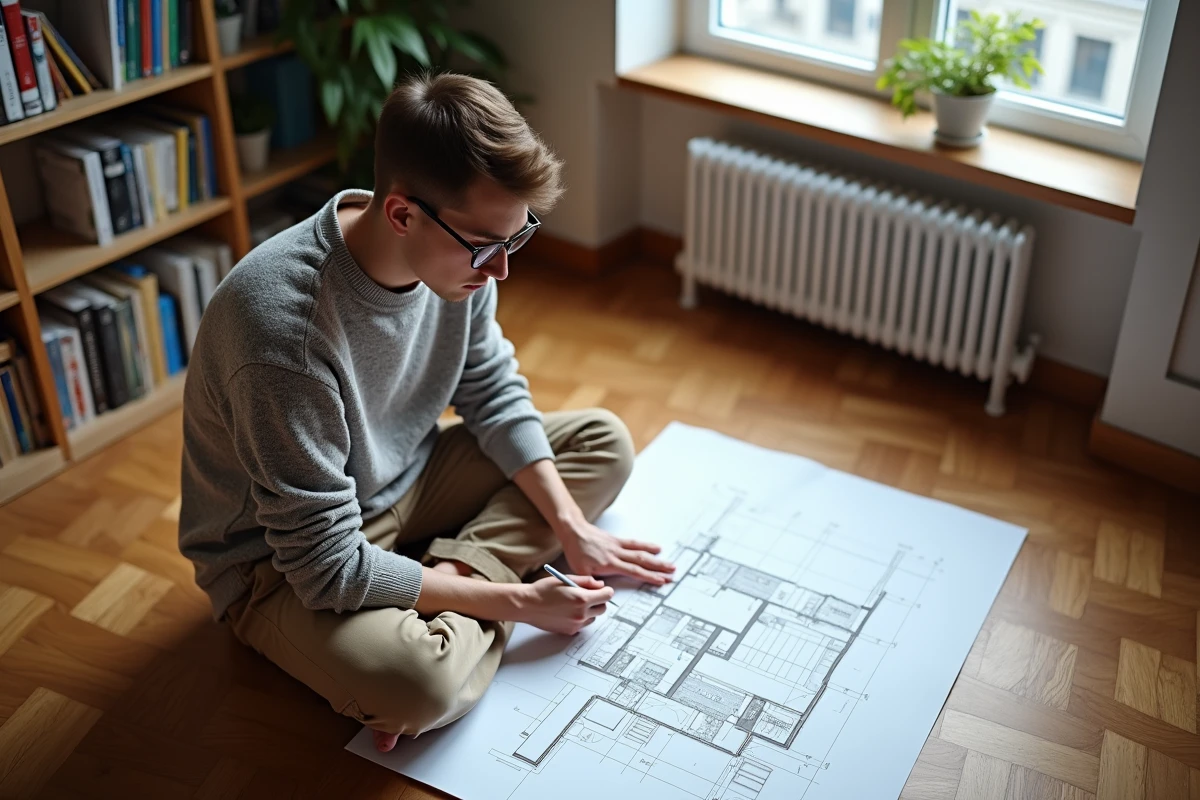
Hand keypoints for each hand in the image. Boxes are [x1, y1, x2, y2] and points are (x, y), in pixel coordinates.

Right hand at [512, 575, 614, 634]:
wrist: (527, 605)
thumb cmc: (544, 589)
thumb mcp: (565, 579)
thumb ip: (586, 581)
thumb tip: (600, 585)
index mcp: (582, 598)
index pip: (607, 596)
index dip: (605, 590)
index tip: (602, 589)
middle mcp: (581, 613)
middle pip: (603, 608)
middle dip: (598, 601)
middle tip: (588, 596)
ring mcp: (576, 624)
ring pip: (593, 618)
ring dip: (589, 611)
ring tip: (574, 604)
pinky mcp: (570, 631)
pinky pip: (582, 625)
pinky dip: (579, 618)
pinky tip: (567, 611)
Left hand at [560, 521, 675, 585]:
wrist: (574, 531)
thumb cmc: (576, 552)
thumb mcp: (580, 570)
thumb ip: (592, 581)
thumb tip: (603, 589)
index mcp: (610, 563)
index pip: (633, 571)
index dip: (648, 576)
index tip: (661, 581)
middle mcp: (617, 554)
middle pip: (642, 561)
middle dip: (658, 568)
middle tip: (672, 572)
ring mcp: (618, 546)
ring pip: (641, 552)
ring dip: (656, 558)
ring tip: (669, 563)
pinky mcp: (617, 540)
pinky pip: (635, 543)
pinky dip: (646, 545)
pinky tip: (655, 547)